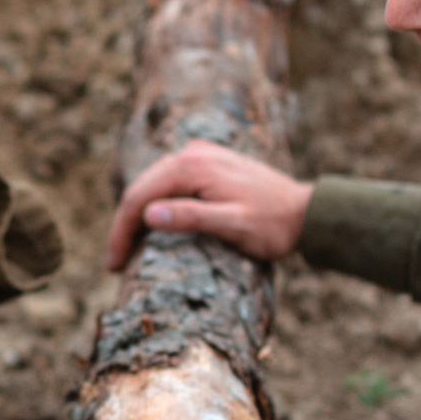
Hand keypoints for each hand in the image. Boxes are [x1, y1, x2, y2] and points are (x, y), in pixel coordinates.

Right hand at [104, 140, 311, 268]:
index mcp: (192, 166)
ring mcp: (200, 156)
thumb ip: (192, 217)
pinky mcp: (208, 164)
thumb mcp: (234, 225)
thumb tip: (148, 215)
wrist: (307, 211)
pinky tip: (152, 226)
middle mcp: (192, 154)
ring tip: (128, 250)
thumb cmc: (273, 224)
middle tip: (115, 264)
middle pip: (141, 189)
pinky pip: (169, 184)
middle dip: (124, 226)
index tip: (114, 265)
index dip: (121, 232)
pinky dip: (155, 205)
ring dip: (137, 217)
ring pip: (153, 186)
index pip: (138, 197)